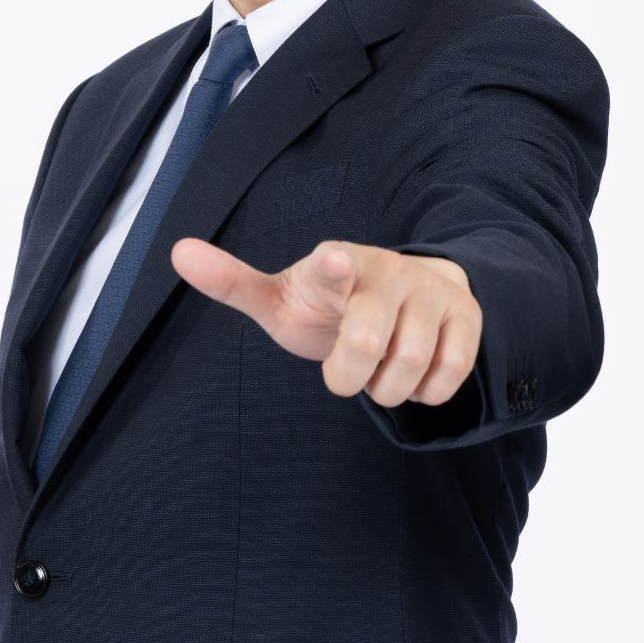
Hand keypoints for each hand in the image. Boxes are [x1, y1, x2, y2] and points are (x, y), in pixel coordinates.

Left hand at [170, 238, 482, 407]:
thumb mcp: (283, 297)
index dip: (332, 268)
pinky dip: (426, 391)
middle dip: (350, 374)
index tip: (333, 261)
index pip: (333, 267)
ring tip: (380, 369)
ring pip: (409, 365)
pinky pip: (449, 374)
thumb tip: (176, 251)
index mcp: (336, 264)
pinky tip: (415, 374)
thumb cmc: (331, 303)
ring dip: (387, 386)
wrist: (411, 292)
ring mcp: (431, 292)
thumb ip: (234, 282)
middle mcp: (387, 271)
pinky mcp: (467, 316)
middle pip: (367, 341)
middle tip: (346, 370)